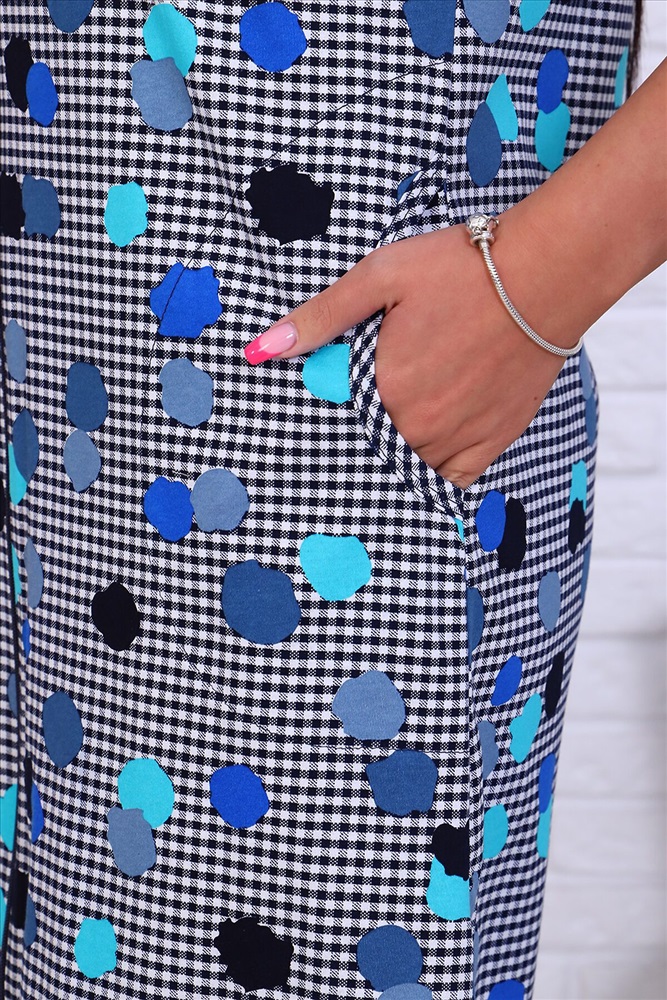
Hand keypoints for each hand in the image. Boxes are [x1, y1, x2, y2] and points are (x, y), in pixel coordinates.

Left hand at [243, 218, 569, 488]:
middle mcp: (419, 424)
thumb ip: (321, 316)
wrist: (545, 274)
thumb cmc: (461, 269)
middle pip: (370, 452)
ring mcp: (458, 437)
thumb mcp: (381, 277)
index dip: (324, 426)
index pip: (336, 426)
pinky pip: (453, 481)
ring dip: (389, 462)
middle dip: (353, 446)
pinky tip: (418, 470)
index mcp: (386, 388)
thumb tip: (264, 348)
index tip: (312, 426)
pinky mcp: (492, 440)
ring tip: (375, 455)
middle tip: (343, 442)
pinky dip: (432, 478)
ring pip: (408, 470)